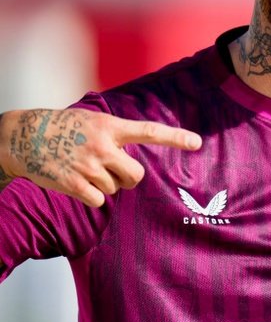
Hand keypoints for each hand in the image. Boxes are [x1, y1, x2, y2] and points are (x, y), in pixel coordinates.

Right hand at [0, 108, 201, 206]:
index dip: (175, 138)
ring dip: (104, 184)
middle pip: (136, 175)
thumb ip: (116, 135)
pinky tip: (75, 181)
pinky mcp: (74, 184)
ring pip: (115, 188)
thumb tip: (133, 159)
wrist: (22, 137)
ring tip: (83, 168)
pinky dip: (90, 195)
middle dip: (129, 178)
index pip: (150, 131)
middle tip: (114, 171)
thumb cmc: (63, 128)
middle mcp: (103, 146)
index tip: (197, 142)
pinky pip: (97, 200)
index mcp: (110, 126)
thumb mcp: (92, 121)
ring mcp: (89, 166)